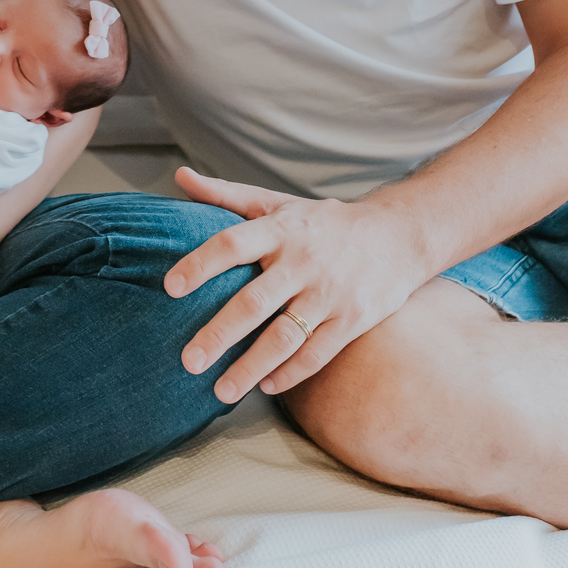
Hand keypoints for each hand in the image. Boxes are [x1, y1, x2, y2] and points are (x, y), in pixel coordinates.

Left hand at [165, 167, 428, 403]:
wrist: (398, 236)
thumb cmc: (323, 222)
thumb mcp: (276, 202)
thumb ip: (226, 194)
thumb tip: (181, 176)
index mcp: (280, 229)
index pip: (232, 244)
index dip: (200, 264)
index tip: (170, 288)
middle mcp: (303, 261)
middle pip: (254, 302)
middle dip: (219, 334)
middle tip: (188, 362)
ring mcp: (329, 294)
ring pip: (284, 337)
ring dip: (250, 367)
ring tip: (220, 391)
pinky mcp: (352, 321)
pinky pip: (317, 354)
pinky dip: (290, 373)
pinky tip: (265, 386)